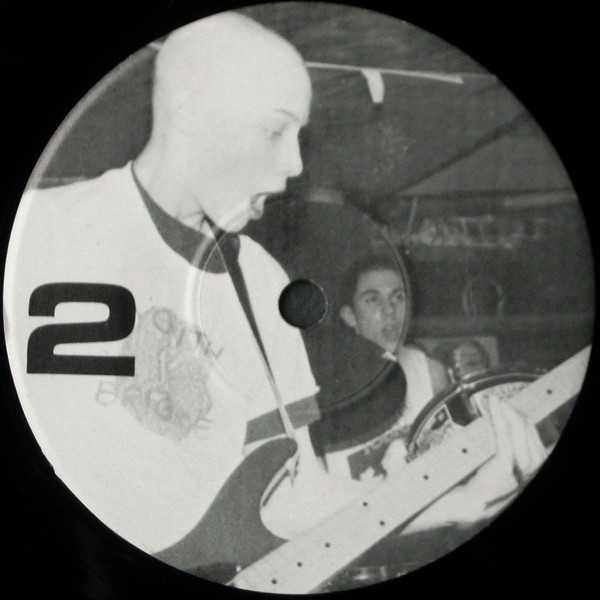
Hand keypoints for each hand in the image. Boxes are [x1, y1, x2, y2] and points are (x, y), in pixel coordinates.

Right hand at [404, 398, 547, 530]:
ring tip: (503, 408)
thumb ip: (392, 467)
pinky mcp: (500, 494)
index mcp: (467, 507)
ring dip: (524, 432)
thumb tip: (398, 448)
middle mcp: (489, 507)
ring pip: (532, 465)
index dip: (504, 433)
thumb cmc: (398, 501)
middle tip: (496, 400)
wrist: (401, 521)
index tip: (489, 404)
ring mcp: (498, 502)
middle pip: (526, 464)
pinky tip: (509, 423)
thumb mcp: (389, 484)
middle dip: (516, 426)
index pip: (505, 468)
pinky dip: (524, 442)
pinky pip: (527, 467)